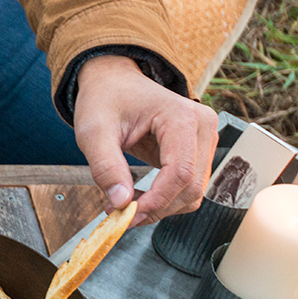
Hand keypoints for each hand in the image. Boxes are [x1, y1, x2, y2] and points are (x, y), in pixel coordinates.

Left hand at [74, 54, 218, 224]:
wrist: (114, 82)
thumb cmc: (105, 100)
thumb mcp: (94, 132)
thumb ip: (106, 167)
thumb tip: (120, 202)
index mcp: (182, 116)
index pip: (180, 172)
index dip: (156, 201)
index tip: (125, 215)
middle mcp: (203, 127)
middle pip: (191, 187)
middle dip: (156, 208)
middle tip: (118, 216)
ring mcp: (203, 140)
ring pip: (193, 192)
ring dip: (160, 208)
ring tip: (123, 204)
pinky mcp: (196, 152)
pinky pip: (187, 187)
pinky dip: (163, 200)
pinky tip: (136, 196)